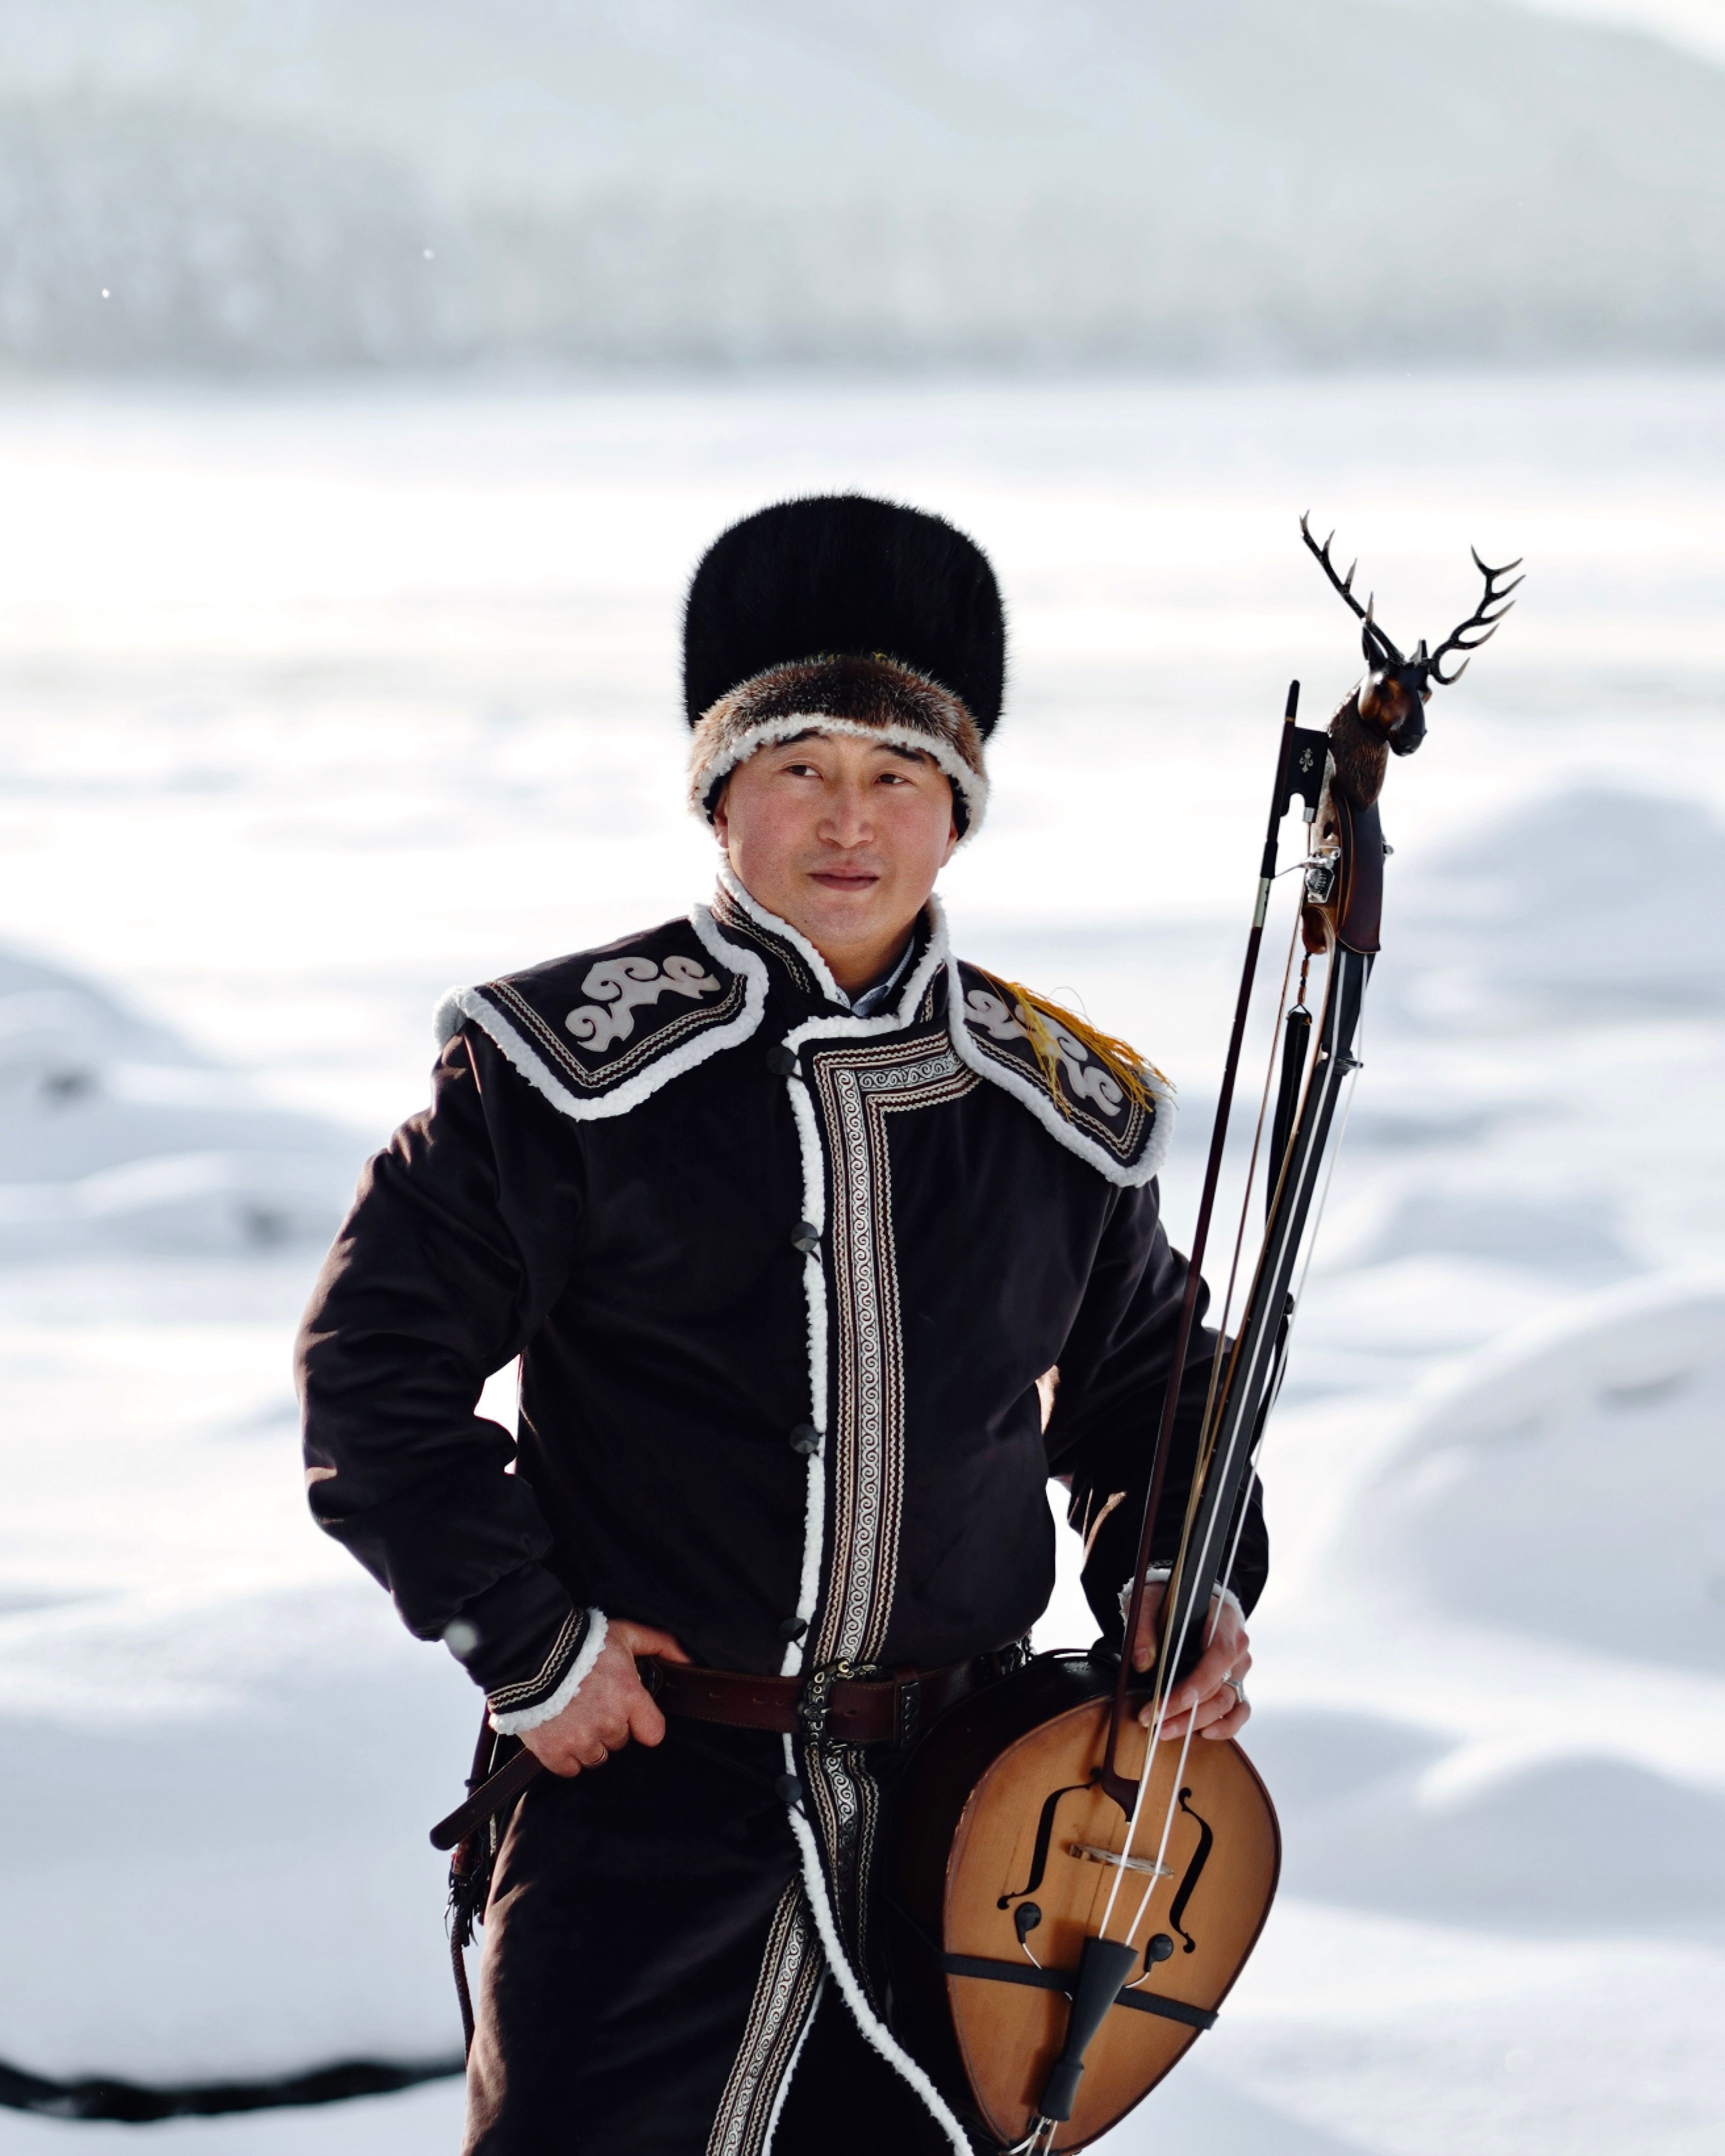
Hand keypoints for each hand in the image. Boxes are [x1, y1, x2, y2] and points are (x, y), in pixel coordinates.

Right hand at [519, 1619, 689, 1777]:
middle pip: (619, 1742)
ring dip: (587, 1742)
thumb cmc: (580, 1642)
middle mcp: (609, 1722)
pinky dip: (564, 1756)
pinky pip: (569, 1769)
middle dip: (609, 1727)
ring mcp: (581, 1739)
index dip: (642, 1724)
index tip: (630, 1715)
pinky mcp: (553, 1751)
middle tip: (592, 1704)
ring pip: (596, 1757)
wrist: (530, 1651)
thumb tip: (686, 1661)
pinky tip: (559, 1732)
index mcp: (629, 1696)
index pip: (653, 1733)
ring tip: (574, 1717)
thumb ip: (659, 1644)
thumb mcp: (625, 1633)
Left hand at [1130, 1582, 1251, 1743]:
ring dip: (1195, 1721)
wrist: (1185, 1598)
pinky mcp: (1235, 1682)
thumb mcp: (1148, 1601)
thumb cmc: (1168, 1598)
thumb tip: (1142, 1662)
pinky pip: (1239, 1710)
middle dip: (1183, 1709)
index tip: (1168, 1701)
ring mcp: (1238, 1667)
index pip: (1218, 1655)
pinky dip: (1226, 1726)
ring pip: (1225, 1703)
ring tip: (1164, 1730)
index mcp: (1223, 1620)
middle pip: (1218, 1685)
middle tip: (1152, 1721)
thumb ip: (1143, 1628)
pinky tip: (1204, 1733)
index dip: (1197, 1682)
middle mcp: (1237, 1646)